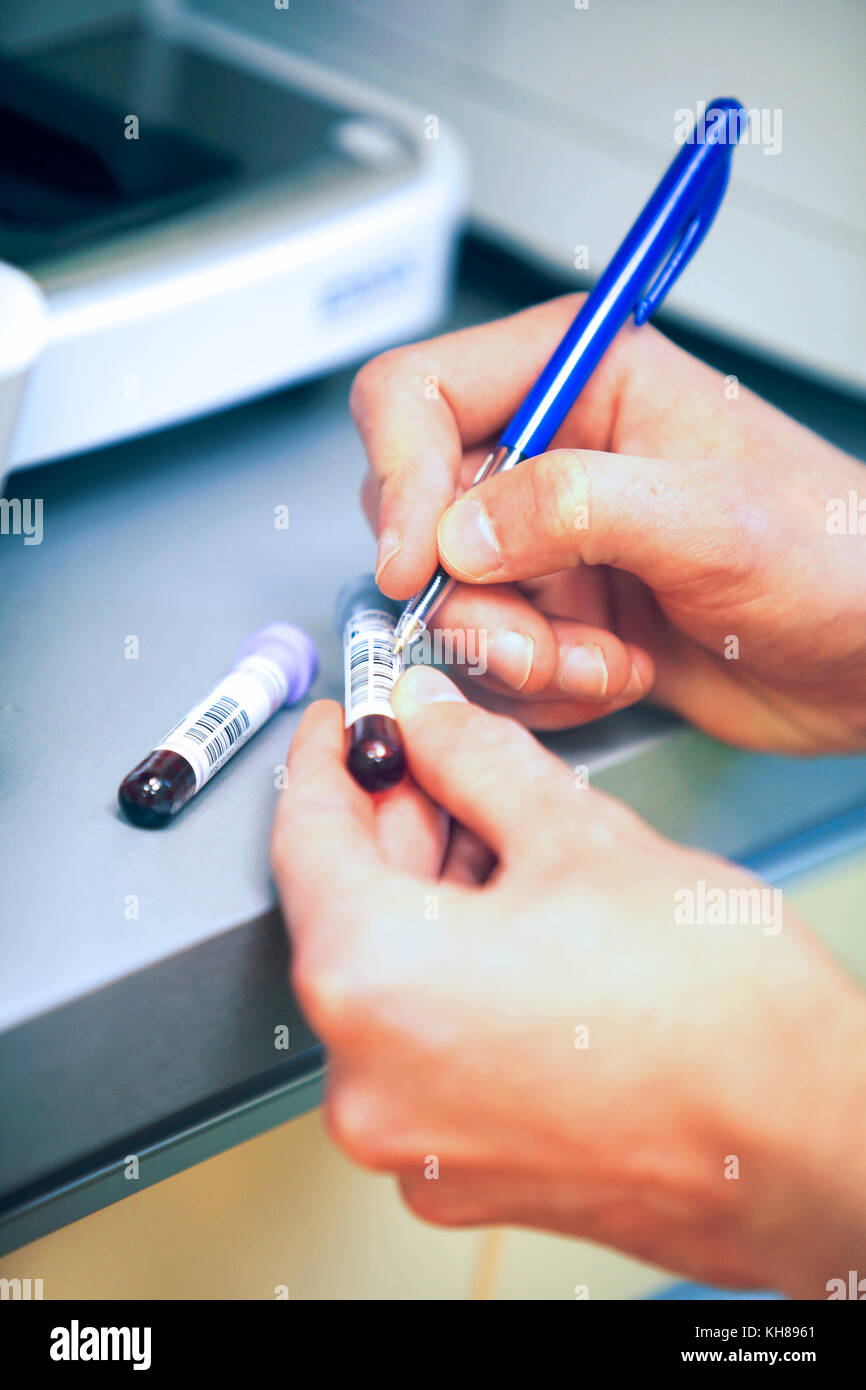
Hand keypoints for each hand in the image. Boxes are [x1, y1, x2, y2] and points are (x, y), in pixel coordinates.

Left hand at [271, 666, 865, 1296]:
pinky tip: (515, 926)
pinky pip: (423, 1046)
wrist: (805, 1145)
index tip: (340, 725)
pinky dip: (450, 977)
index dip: (325, 761)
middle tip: (439, 766)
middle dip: (394, 827)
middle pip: (345, 913)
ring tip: (502, 842)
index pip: (304, 838)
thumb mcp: (580, 837)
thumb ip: (476, 761)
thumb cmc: (716, 1015)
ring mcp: (412, 1142)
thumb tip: (428, 719)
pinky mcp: (461, 1172)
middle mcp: (368, 1081)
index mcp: (373, 984)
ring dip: (429, 902)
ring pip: (388, 982)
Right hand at [350, 297, 865, 751]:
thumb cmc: (834, 556)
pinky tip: (620, 673)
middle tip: (539, 642)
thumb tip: (454, 532)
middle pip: (417, 514)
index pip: (418, 394)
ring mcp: (548, 542)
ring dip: (517, 655)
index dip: (398, 476)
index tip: (413, 561)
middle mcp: (548, 455)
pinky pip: (490, 659)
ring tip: (605, 660)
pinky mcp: (556, 613)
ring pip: (450, 600)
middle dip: (472, 597)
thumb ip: (574, 506)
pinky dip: (544, 688)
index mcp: (578, 379)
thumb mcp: (711, 519)